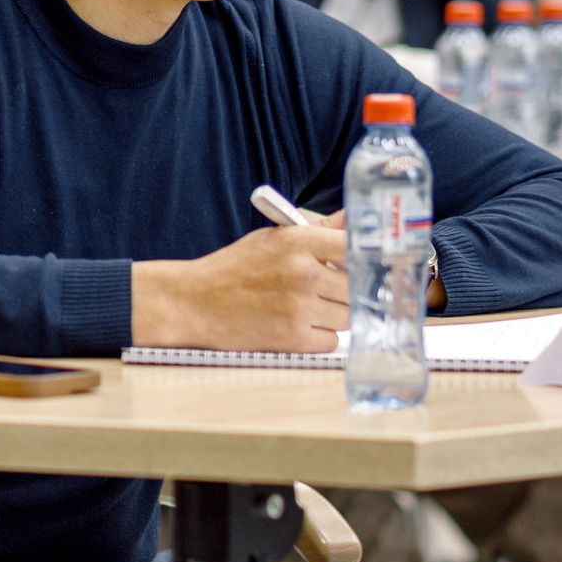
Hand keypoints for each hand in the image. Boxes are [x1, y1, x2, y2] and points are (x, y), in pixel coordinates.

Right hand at [131, 224, 349, 351]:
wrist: (193, 303)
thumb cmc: (233, 269)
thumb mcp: (272, 238)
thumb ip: (317, 230)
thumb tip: (355, 221)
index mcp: (298, 241)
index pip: (356, 246)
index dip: (365, 258)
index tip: (368, 265)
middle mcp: (303, 272)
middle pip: (356, 287)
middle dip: (346, 292)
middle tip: (329, 292)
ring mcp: (298, 307)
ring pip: (347, 317)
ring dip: (334, 316)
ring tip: (308, 309)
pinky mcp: (292, 338)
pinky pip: (331, 341)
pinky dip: (320, 338)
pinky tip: (299, 327)